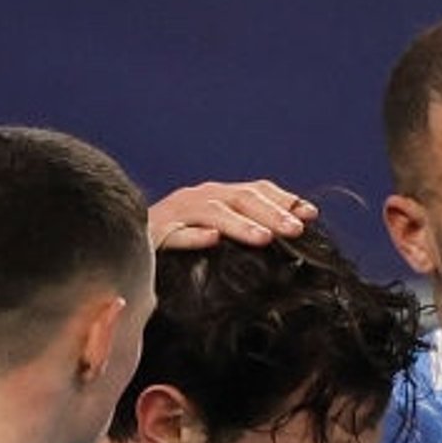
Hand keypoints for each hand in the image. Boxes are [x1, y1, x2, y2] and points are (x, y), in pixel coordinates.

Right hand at [149, 180, 314, 251]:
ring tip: (264, 238)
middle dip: (271, 212)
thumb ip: (254, 231)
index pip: (257, 191)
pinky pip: (174, 234)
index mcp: (220, 197)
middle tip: (296, 229)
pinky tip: (212, 241)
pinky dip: (193, 236)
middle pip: (240, 198)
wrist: (130, 251)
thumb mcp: (225, 237)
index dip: (284, 200)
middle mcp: (200, 198)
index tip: (311, 214)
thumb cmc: (187, 248)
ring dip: (239, 223)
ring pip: (212, 212)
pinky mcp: (152, 235)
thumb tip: (300, 231)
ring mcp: (176, 213)